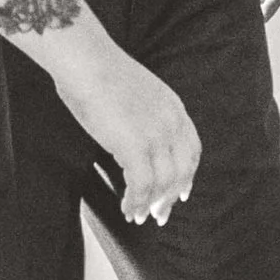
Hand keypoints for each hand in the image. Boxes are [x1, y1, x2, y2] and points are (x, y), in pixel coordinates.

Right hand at [49, 27, 200, 227]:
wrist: (87, 61)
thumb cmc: (99, 72)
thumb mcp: (136, 92)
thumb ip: (144, 114)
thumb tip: (133, 133)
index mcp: (174, 108)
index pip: (191, 149)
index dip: (188, 174)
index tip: (182, 193)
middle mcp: (172, 123)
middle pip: (181, 171)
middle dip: (171, 197)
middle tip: (160, 215)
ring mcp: (156, 135)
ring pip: (162, 182)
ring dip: (150, 204)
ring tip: (139, 217)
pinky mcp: (135, 146)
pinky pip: (141, 185)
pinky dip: (135, 202)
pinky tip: (127, 210)